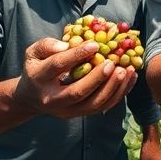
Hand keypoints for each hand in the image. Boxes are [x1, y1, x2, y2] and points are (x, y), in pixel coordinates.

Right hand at [14, 38, 137, 119]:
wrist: (31, 98)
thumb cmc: (37, 68)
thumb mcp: (33, 53)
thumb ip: (47, 45)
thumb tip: (67, 45)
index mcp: (39, 78)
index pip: (58, 66)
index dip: (76, 55)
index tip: (94, 45)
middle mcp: (53, 99)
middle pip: (77, 92)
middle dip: (97, 78)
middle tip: (112, 63)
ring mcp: (67, 110)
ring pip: (93, 104)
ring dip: (112, 88)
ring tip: (126, 70)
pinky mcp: (79, 114)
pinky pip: (102, 107)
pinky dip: (118, 94)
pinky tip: (129, 79)